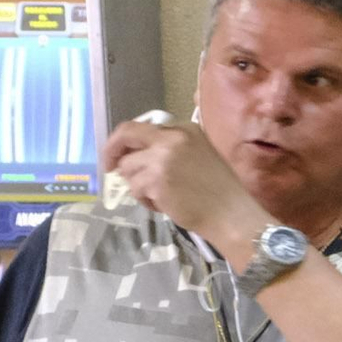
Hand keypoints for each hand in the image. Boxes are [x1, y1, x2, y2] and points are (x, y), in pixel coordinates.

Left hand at [100, 118, 260, 249]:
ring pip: (127, 168)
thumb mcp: (199, 156)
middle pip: (126, 136)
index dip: (125, 141)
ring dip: (138, 185)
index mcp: (184, 129)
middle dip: (112, 152)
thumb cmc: (221, 191)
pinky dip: (146, 200)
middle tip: (108, 168)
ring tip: (161, 197)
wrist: (232, 214)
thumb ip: (171, 149)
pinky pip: (135, 189)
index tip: (119, 154)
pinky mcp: (155, 180)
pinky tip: (166, 206)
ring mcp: (162, 158)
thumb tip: (135, 156)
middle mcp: (171, 138)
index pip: (141, 127)